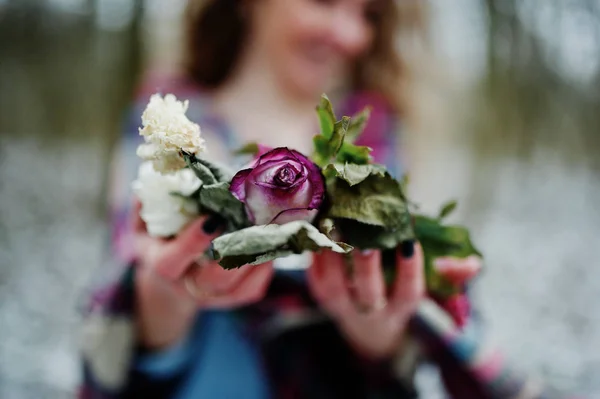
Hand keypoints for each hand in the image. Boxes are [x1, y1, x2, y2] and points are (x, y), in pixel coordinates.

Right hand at [132, 199, 273, 347]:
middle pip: (211, 281)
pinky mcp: (232, 298)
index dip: (191, 243)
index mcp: (160, 263)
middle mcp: (185, 285)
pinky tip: (271, 245)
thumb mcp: (150, 213)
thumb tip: (173, 167)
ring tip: (269, 231)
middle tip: (252, 224)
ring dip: (255, 259)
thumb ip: (155, 196)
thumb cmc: (162, 230)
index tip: (211, 218)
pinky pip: (252, 291)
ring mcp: (210, 296)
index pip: (170, 262)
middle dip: (233, 253)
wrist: (172, 265)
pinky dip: (264, 270)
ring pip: (236, 289)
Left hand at [307, 242, 480, 359]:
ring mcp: (343, 308)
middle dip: (367, 263)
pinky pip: (315, 280)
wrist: (370, 329)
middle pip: (368, 292)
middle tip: (365, 233)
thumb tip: (472, 264)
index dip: (410, 269)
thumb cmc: (404, 296)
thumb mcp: (433, 292)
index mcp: (402, 309)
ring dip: (334, 254)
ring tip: (335, 222)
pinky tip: (317, 230)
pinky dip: (314, 256)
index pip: (409, 293)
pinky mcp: (323, 299)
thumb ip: (453, 276)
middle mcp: (372, 312)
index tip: (409, 240)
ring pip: (335, 285)